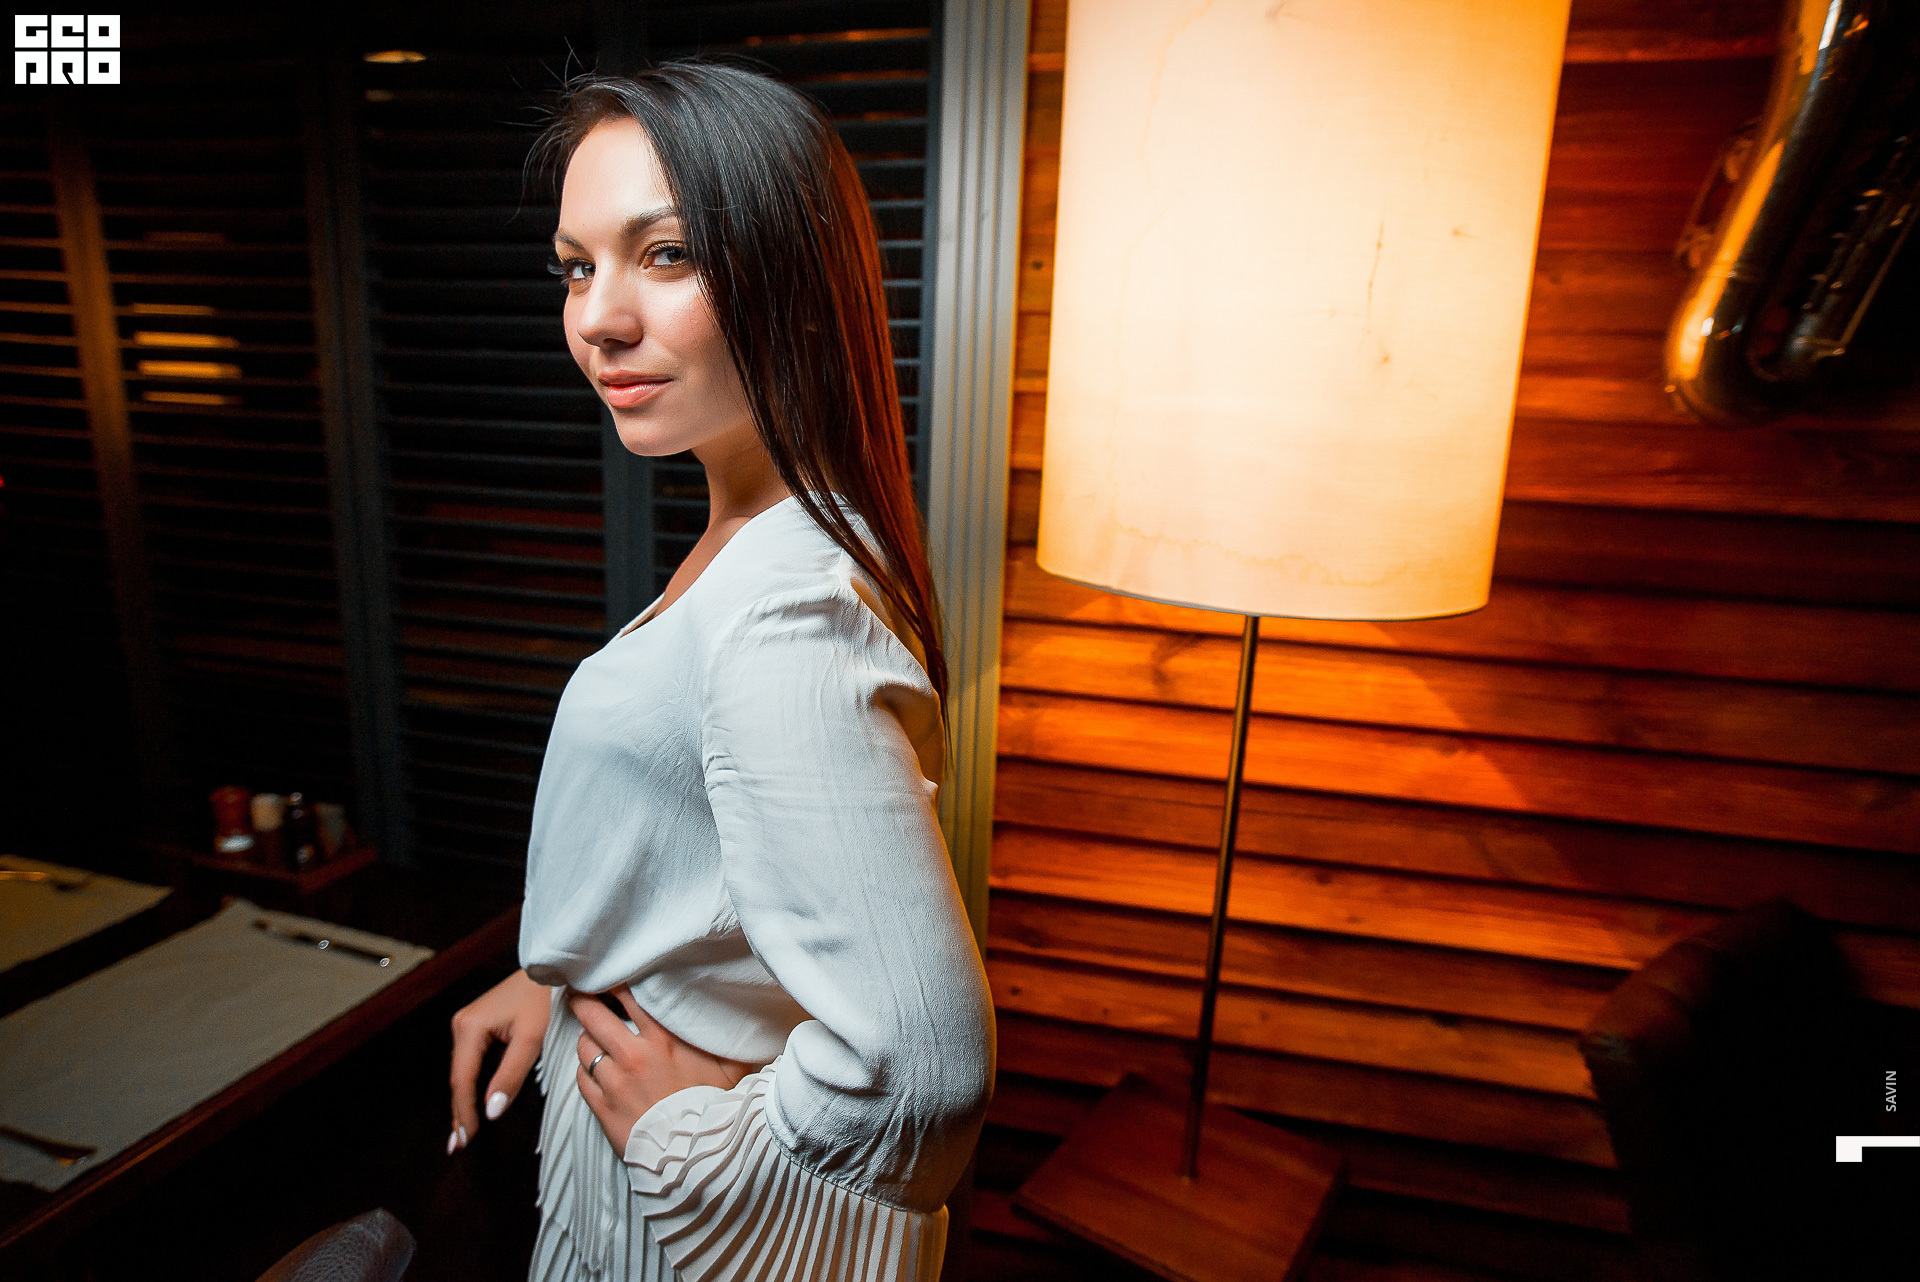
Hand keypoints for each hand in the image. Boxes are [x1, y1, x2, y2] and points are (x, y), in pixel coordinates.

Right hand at [448, 968, 550, 1153]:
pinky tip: (471, 1105)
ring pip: (463, 1072)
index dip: (464, 1113)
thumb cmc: (547, 998)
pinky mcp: (477, 1026)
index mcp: (469, 1028)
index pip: (463, 1081)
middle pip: (458, 1078)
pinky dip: (471, 1086)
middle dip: (459, 1112)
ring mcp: (467, 1025)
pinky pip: (471, 1063)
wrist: (554, 968)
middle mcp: (461, 1025)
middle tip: (458, 1146)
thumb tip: (490, 1112)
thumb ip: (510, 1076)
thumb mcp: (532, 1039)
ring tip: (463, 1133)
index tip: (467, 1140)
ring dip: (463, 1102)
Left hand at [570, 987, 758, 1154]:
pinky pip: (581, 1079)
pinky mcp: (603, 1108)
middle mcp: (634, 1055)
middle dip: (582, 1001)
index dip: (612, 982)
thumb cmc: (715, 1107)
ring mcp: (614, 1083)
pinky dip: (584, 1070)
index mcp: (663, 1039)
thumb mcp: (730, 1066)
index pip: (626, 995)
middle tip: (578, 993)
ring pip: (583, 1047)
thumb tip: (742, 1011)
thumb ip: (729, 1036)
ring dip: (586, 1038)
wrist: (696, 1156)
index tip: (607, 977)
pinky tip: (593, 1068)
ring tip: (591, 1036)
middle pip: (592, 1015)